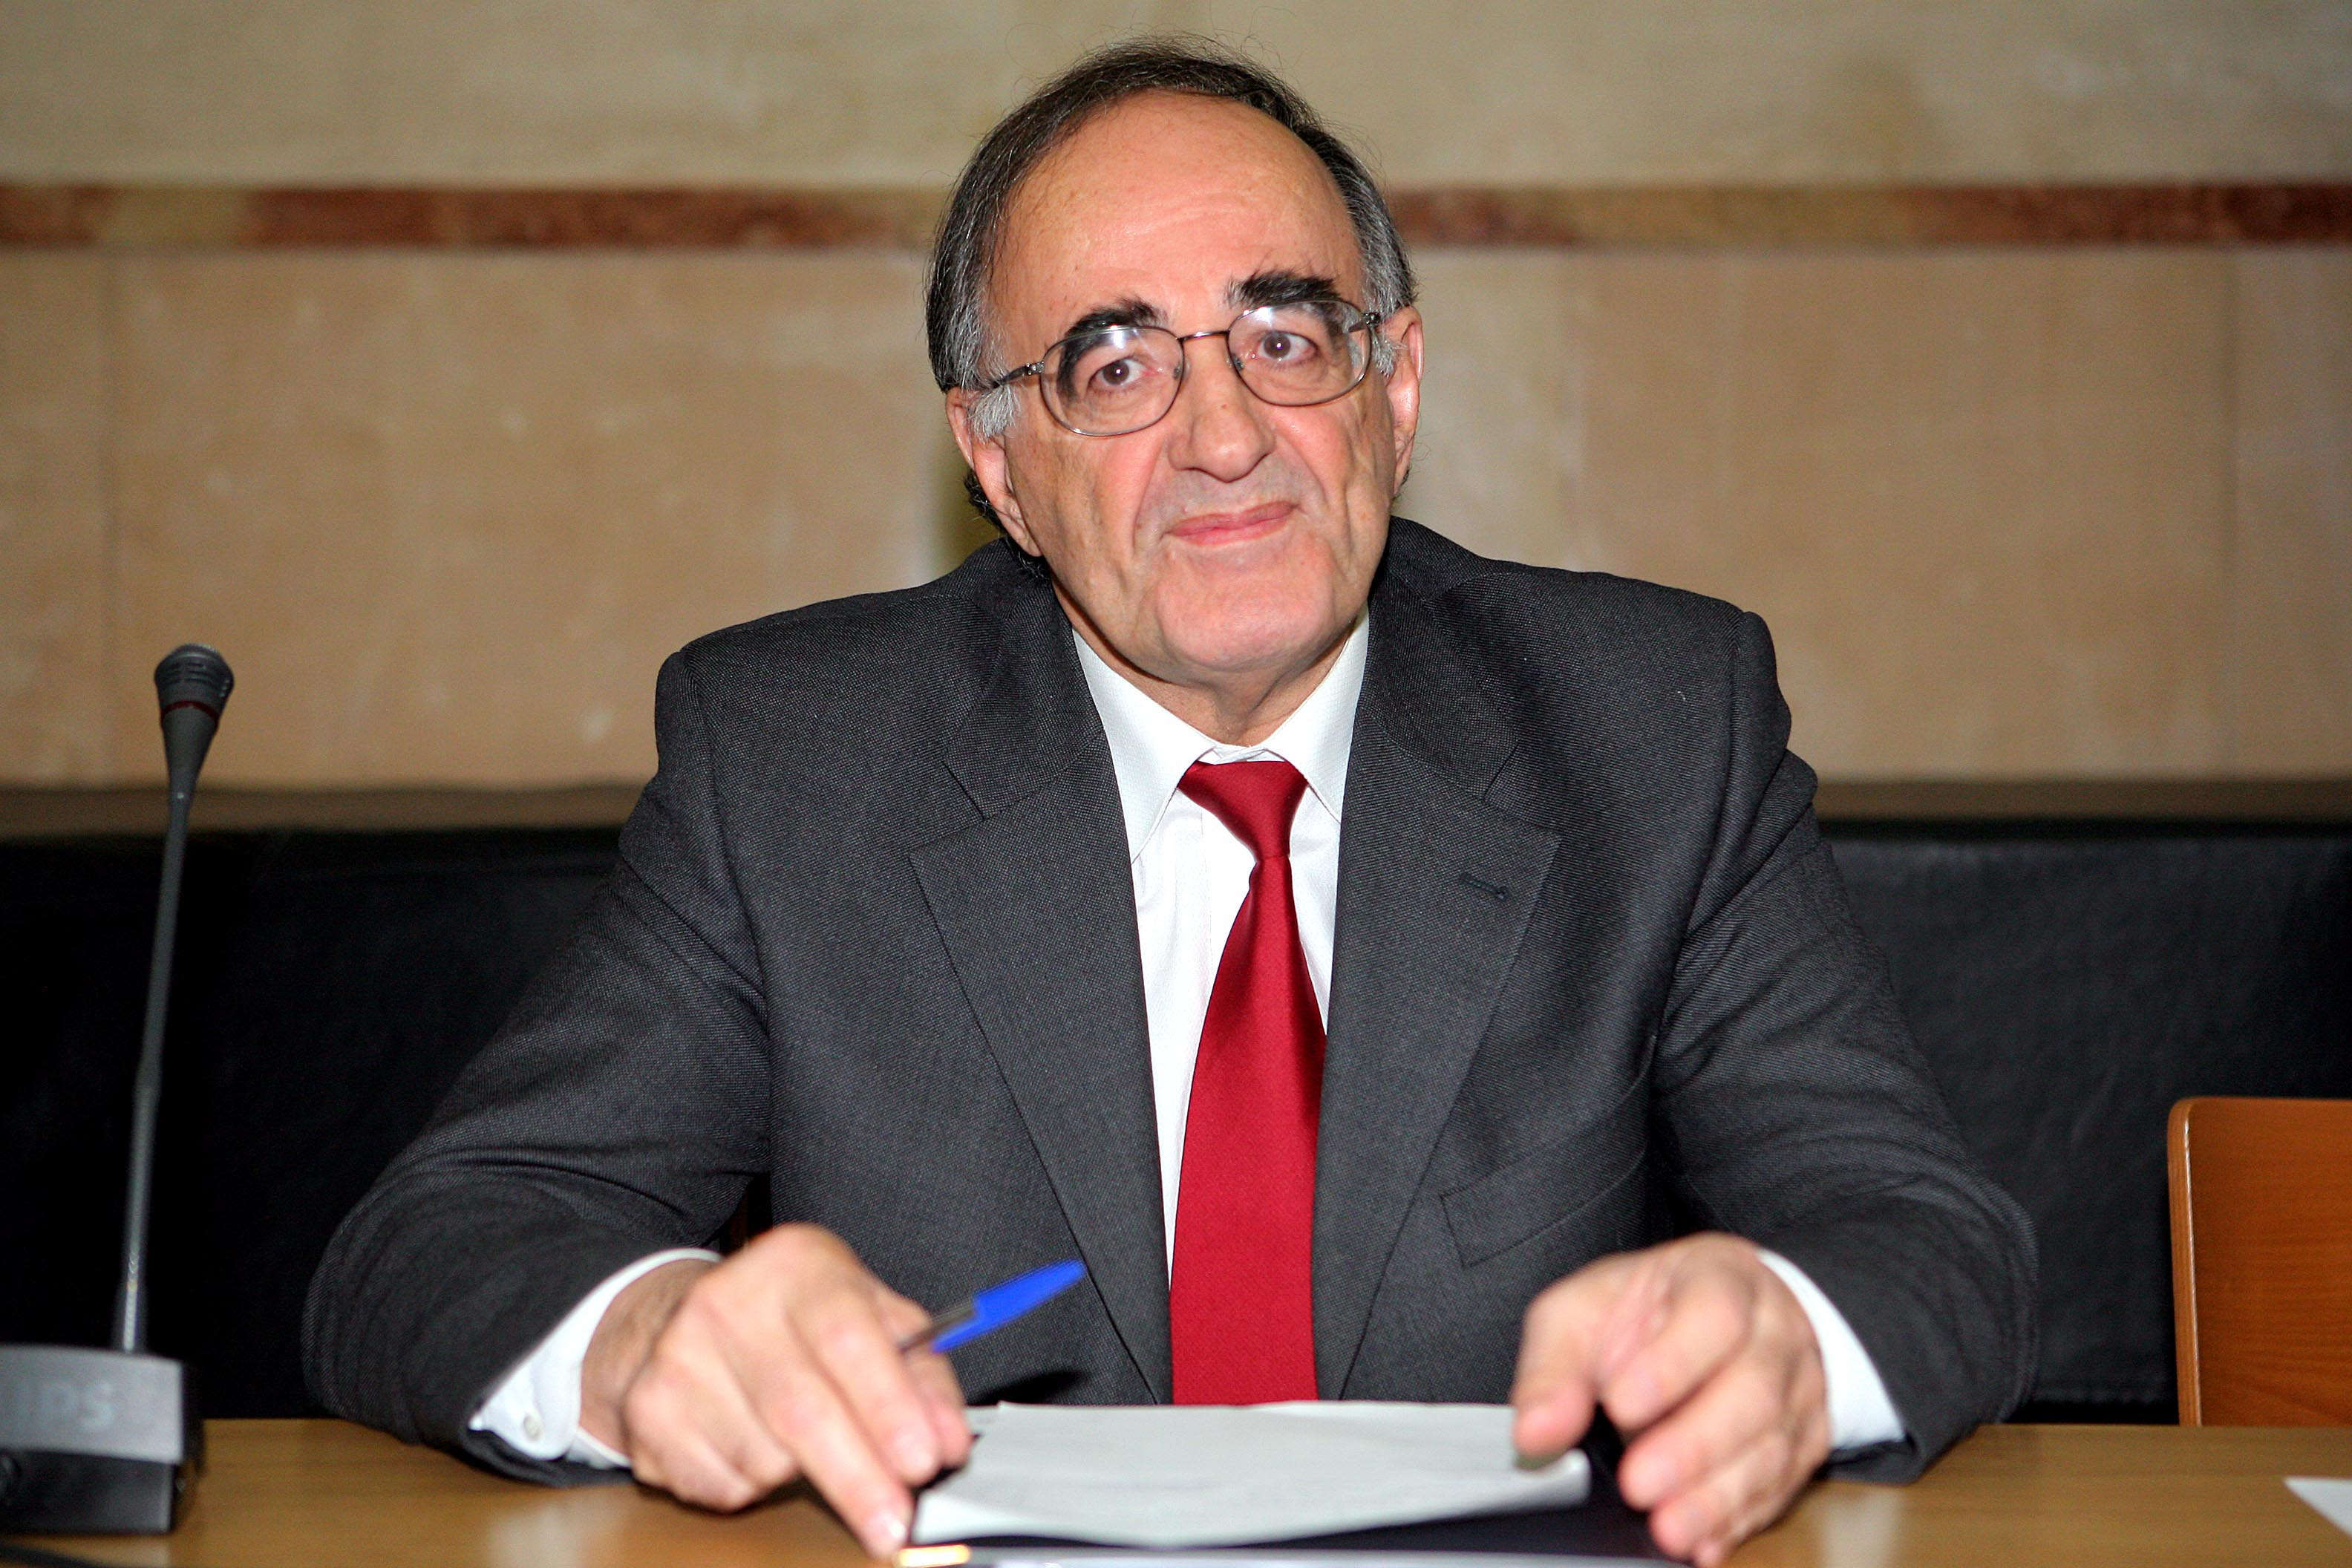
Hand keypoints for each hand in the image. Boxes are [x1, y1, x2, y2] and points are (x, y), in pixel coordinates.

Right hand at [580, 1224, 971, 1553]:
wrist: (671, 1320)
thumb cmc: (793, 1323)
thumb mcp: (868, 1317)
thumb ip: (920, 1374)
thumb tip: (948, 1440)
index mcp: (796, 1264)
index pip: (848, 1338)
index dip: (889, 1406)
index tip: (923, 1462)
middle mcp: (728, 1301)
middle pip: (801, 1409)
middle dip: (858, 1477)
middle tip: (895, 1520)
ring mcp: (678, 1357)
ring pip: (763, 1457)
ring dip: (803, 1476)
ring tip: (807, 1446)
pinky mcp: (647, 1412)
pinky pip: (721, 1483)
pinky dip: (754, 1486)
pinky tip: (754, 1447)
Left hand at [1510, 1234, 1830, 1565]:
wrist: (1725, 1312)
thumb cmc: (1648, 1311)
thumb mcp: (1585, 1312)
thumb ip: (1555, 1367)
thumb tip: (1535, 1433)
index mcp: (1720, 1278)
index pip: (1714, 1312)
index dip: (1672, 1363)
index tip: (1620, 1404)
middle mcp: (1773, 1332)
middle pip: (1753, 1389)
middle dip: (1693, 1446)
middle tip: (1638, 1484)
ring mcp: (1798, 1389)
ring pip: (1773, 1446)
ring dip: (1717, 1496)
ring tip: (1668, 1528)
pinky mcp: (1805, 1442)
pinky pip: (1783, 1486)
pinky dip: (1740, 1519)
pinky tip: (1703, 1542)